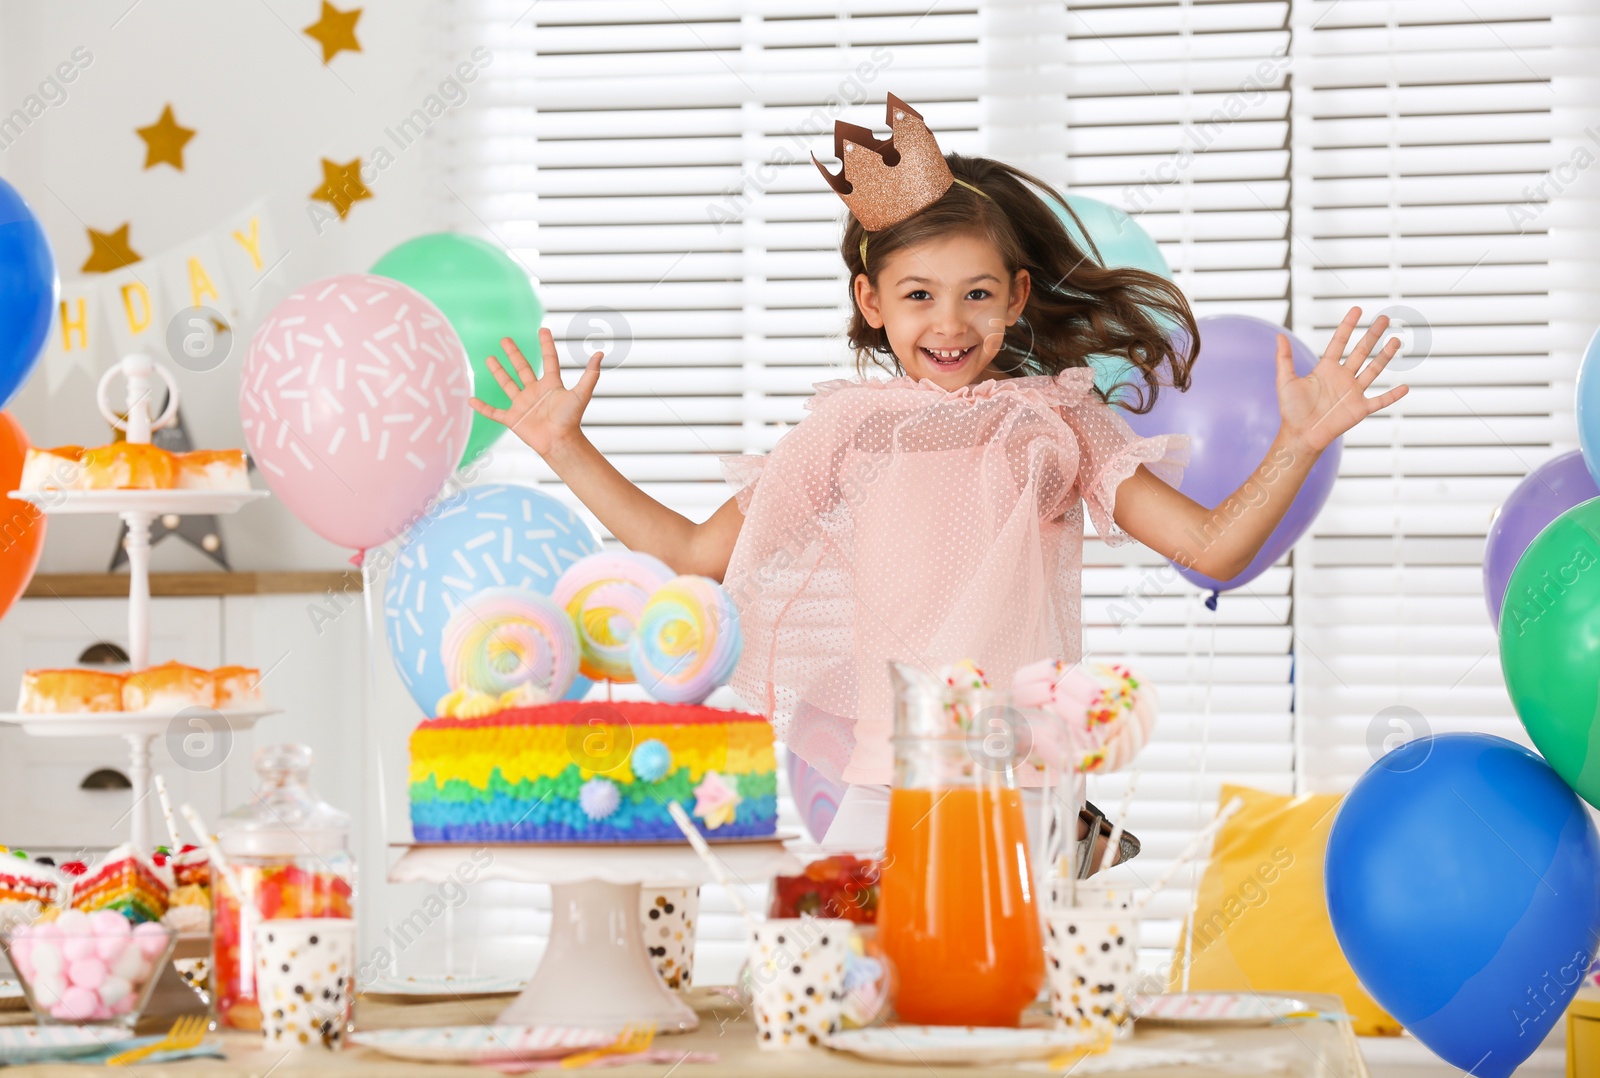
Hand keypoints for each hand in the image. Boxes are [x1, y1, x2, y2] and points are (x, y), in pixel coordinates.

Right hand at [469, 327, 602, 457]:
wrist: (560, 442)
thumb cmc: (571, 420)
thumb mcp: (581, 394)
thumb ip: (590, 375)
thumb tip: (600, 354)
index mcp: (551, 385)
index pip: (548, 360)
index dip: (546, 345)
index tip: (543, 329)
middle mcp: (535, 392)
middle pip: (522, 368)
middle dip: (514, 354)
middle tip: (505, 339)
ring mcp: (522, 404)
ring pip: (507, 385)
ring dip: (498, 372)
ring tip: (489, 358)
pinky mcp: (513, 419)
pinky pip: (494, 412)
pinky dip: (482, 407)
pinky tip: (470, 399)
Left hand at [1276, 306, 1409, 454]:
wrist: (1300, 435)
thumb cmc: (1291, 410)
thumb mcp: (1285, 381)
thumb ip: (1284, 359)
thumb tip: (1279, 335)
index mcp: (1326, 369)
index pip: (1339, 342)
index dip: (1348, 326)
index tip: (1358, 309)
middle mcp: (1342, 377)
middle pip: (1361, 351)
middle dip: (1373, 334)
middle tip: (1385, 318)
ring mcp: (1353, 392)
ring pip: (1374, 370)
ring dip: (1385, 356)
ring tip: (1396, 340)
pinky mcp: (1360, 409)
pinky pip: (1380, 401)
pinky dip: (1392, 396)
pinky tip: (1405, 387)